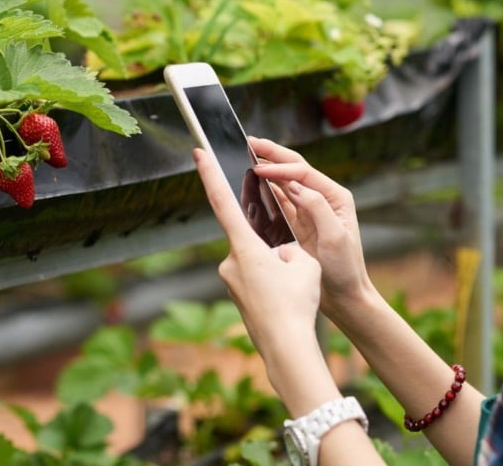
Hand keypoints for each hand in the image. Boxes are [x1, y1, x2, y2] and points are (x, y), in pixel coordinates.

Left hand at [193, 148, 321, 357]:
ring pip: (258, 261)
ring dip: (277, 269)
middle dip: (275, 245)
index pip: (222, 202)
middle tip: (293, 271)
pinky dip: (274, 284)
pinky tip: (288, 300)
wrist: (286, 348)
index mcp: (244, 246)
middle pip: (253, 238)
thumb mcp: (304, 263)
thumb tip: (279, 255)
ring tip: (294, 291)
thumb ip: (289, 249)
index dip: (210, 175)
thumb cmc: (295, 303)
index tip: (199, 154)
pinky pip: (258, 280)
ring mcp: (231, 282)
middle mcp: (230, 262)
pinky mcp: (238, 297)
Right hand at [248, 137, 373, 319]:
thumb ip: (317, 208)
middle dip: (271, 154)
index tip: (259, 168)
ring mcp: (308, 210)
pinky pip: (277, 202)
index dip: (280, 166)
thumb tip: (295, 185)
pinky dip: (264, 192)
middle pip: (293, 168)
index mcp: (335, 197)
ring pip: (282, 183)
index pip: (303, 172)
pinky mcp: (297, 224)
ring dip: (265, 170)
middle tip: (249, 142)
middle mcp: (322, 198)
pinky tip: (250, 185)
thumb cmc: (345, 268)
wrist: (344, 295)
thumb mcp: (335, 237)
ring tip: (245, 158)